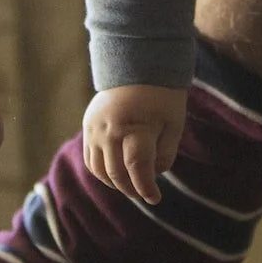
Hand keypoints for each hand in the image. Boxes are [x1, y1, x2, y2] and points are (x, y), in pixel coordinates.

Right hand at [82, 84, 188, 204]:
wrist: (136, 64)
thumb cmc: (162, 96)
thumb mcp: (173, 124)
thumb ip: (165, 154)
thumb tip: (153, 176)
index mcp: (135, 127)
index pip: (137, 168)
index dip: (146, 187)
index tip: (155, 198)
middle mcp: (110, 130)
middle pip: (117, 173)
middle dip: (133, 188)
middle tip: (145, 194)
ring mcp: (95, 129)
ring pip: (100, 170)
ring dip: (116, 183)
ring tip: (132, 186)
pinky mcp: (87, 127)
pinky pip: (90, 159)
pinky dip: (102, 172)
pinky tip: (116, 174)